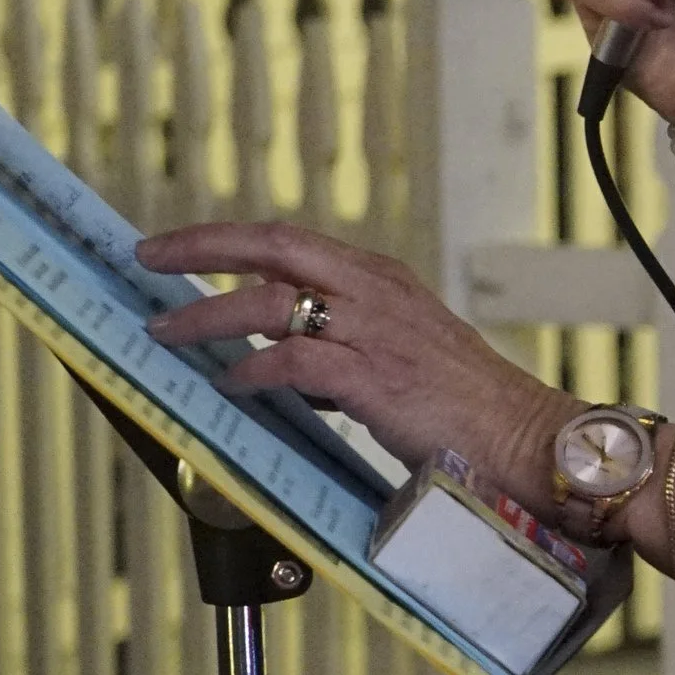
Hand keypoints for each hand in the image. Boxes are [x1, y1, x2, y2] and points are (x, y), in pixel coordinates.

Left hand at [134, 223, 568, 507]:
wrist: (526, 435)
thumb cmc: (468, 406)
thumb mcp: (403, 353)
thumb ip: (345, 344)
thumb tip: (279, 358)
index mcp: (382, 278)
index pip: (289, 239)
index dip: (227, 238)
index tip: (178, 246)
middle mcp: (375, 291)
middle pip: (272, 245)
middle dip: (201, 247)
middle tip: (148, 257)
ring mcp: (375, 332)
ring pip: (271, 301)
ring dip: (208, 314)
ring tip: (168, 332)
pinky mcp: (376, 379)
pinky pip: (295, 362)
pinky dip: (252, 371)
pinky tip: (231, 386)